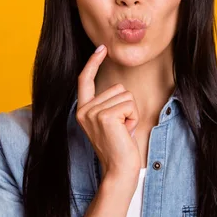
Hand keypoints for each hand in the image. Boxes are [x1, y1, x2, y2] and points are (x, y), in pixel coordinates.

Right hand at [76, 45, 140, 182]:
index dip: (93, 62)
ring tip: (123, 130)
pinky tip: (126, 131)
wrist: (119, 169)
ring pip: (125, 95)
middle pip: (117, 87)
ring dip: (131, 112)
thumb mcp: (110, 122)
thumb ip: (108, 105)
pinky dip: (134, 117)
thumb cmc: (119, 146)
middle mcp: (84, 110)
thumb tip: (119, 89)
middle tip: (121, 127)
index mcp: (83, 110)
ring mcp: (93, 112)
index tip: (101, 48)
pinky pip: (130, 104)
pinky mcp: (105, 116)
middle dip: (127, 106)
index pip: (85, 80)